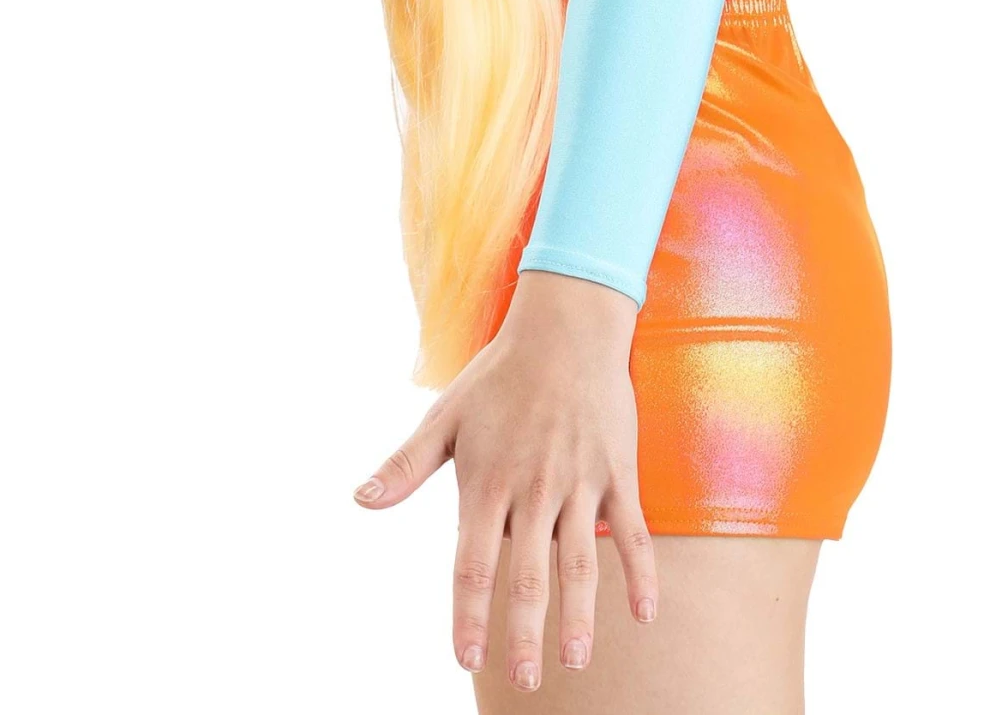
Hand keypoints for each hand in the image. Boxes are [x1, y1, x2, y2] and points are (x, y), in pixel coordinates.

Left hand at [352, 270, 659, 690]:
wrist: (567, 325)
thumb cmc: (499, 375)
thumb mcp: (445, 416)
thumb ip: (406, 466)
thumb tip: (359, 500)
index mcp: (488, 481)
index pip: (472, 564)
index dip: (468, 615)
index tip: (466, 659)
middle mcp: (534, 488)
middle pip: (527, 574)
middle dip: (523, 633)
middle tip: (522, 680)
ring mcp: (580, 481)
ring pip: (581, 561)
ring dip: (579, 615)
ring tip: (576, 660)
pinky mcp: (618, 471)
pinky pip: (634, 531)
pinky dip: (642, 573)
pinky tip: (645, 615)